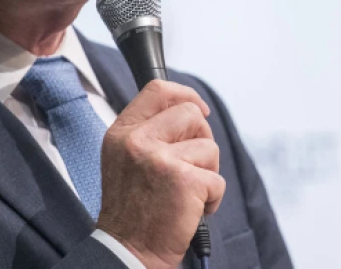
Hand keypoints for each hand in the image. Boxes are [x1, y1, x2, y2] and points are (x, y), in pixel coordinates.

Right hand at [96, 80, 224, 268]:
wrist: (128, 251)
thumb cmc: (132, 209)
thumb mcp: (125, 159)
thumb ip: (150, 131)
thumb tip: (191, 109)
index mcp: (123, 132)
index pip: (158, 90)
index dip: (186, 95)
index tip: (200, 109)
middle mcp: (137, 141)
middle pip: (191, 113)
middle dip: (202, 138)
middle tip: (192, 166)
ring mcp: (160, 159)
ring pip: (209, 147)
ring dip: (207, 172)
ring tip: (186, 193)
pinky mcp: (184, 181)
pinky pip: (218, 180)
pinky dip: (212, 198)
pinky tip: (191, 210)